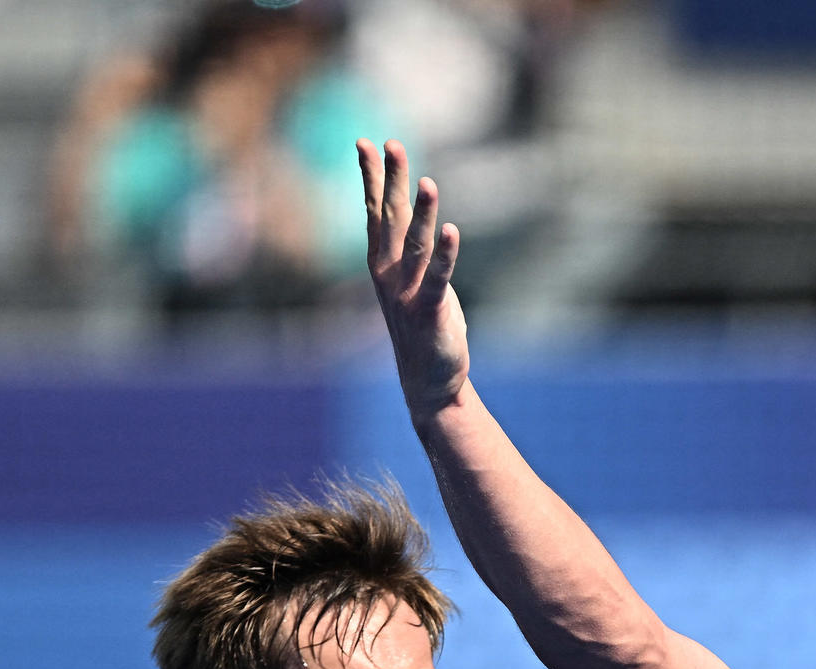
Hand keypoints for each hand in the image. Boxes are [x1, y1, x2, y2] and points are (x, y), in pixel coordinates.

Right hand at [359, 140, 469, 422]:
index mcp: (381, 262)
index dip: (371, 176)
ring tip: (426, 181)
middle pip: (390, 217)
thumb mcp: (411, 280)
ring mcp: (407, 292)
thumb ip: (409, 249)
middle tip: (391, 143)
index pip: (374, 209)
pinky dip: (445, 254)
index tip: (365, 142)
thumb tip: (411, 215)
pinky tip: (450, 229)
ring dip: (421, 212)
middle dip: (391, 179)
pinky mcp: (430, 310)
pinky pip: (438, 277)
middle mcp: (388, 272)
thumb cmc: (423, 324)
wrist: (428, 380)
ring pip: (414, 243)